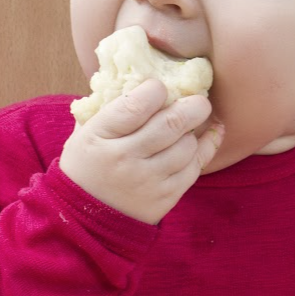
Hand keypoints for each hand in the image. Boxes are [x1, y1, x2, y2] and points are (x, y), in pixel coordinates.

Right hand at [59, 79, 222, 223]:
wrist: (85, 220)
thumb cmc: (86, 167)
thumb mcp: (83, 134)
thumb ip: (106, 107)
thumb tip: (139, 75)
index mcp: (99, 138)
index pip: (134, 106)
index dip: (154, 90)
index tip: (159, 86)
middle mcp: (125, 160)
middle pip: (170, 124)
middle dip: (192, 106)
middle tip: (199, 99)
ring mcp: (148, 181)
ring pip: (187, 146)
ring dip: (195, 130)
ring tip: (193, 122)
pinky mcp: (165, 198)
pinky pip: (194, 168)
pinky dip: (205, 148)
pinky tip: (210, 134)